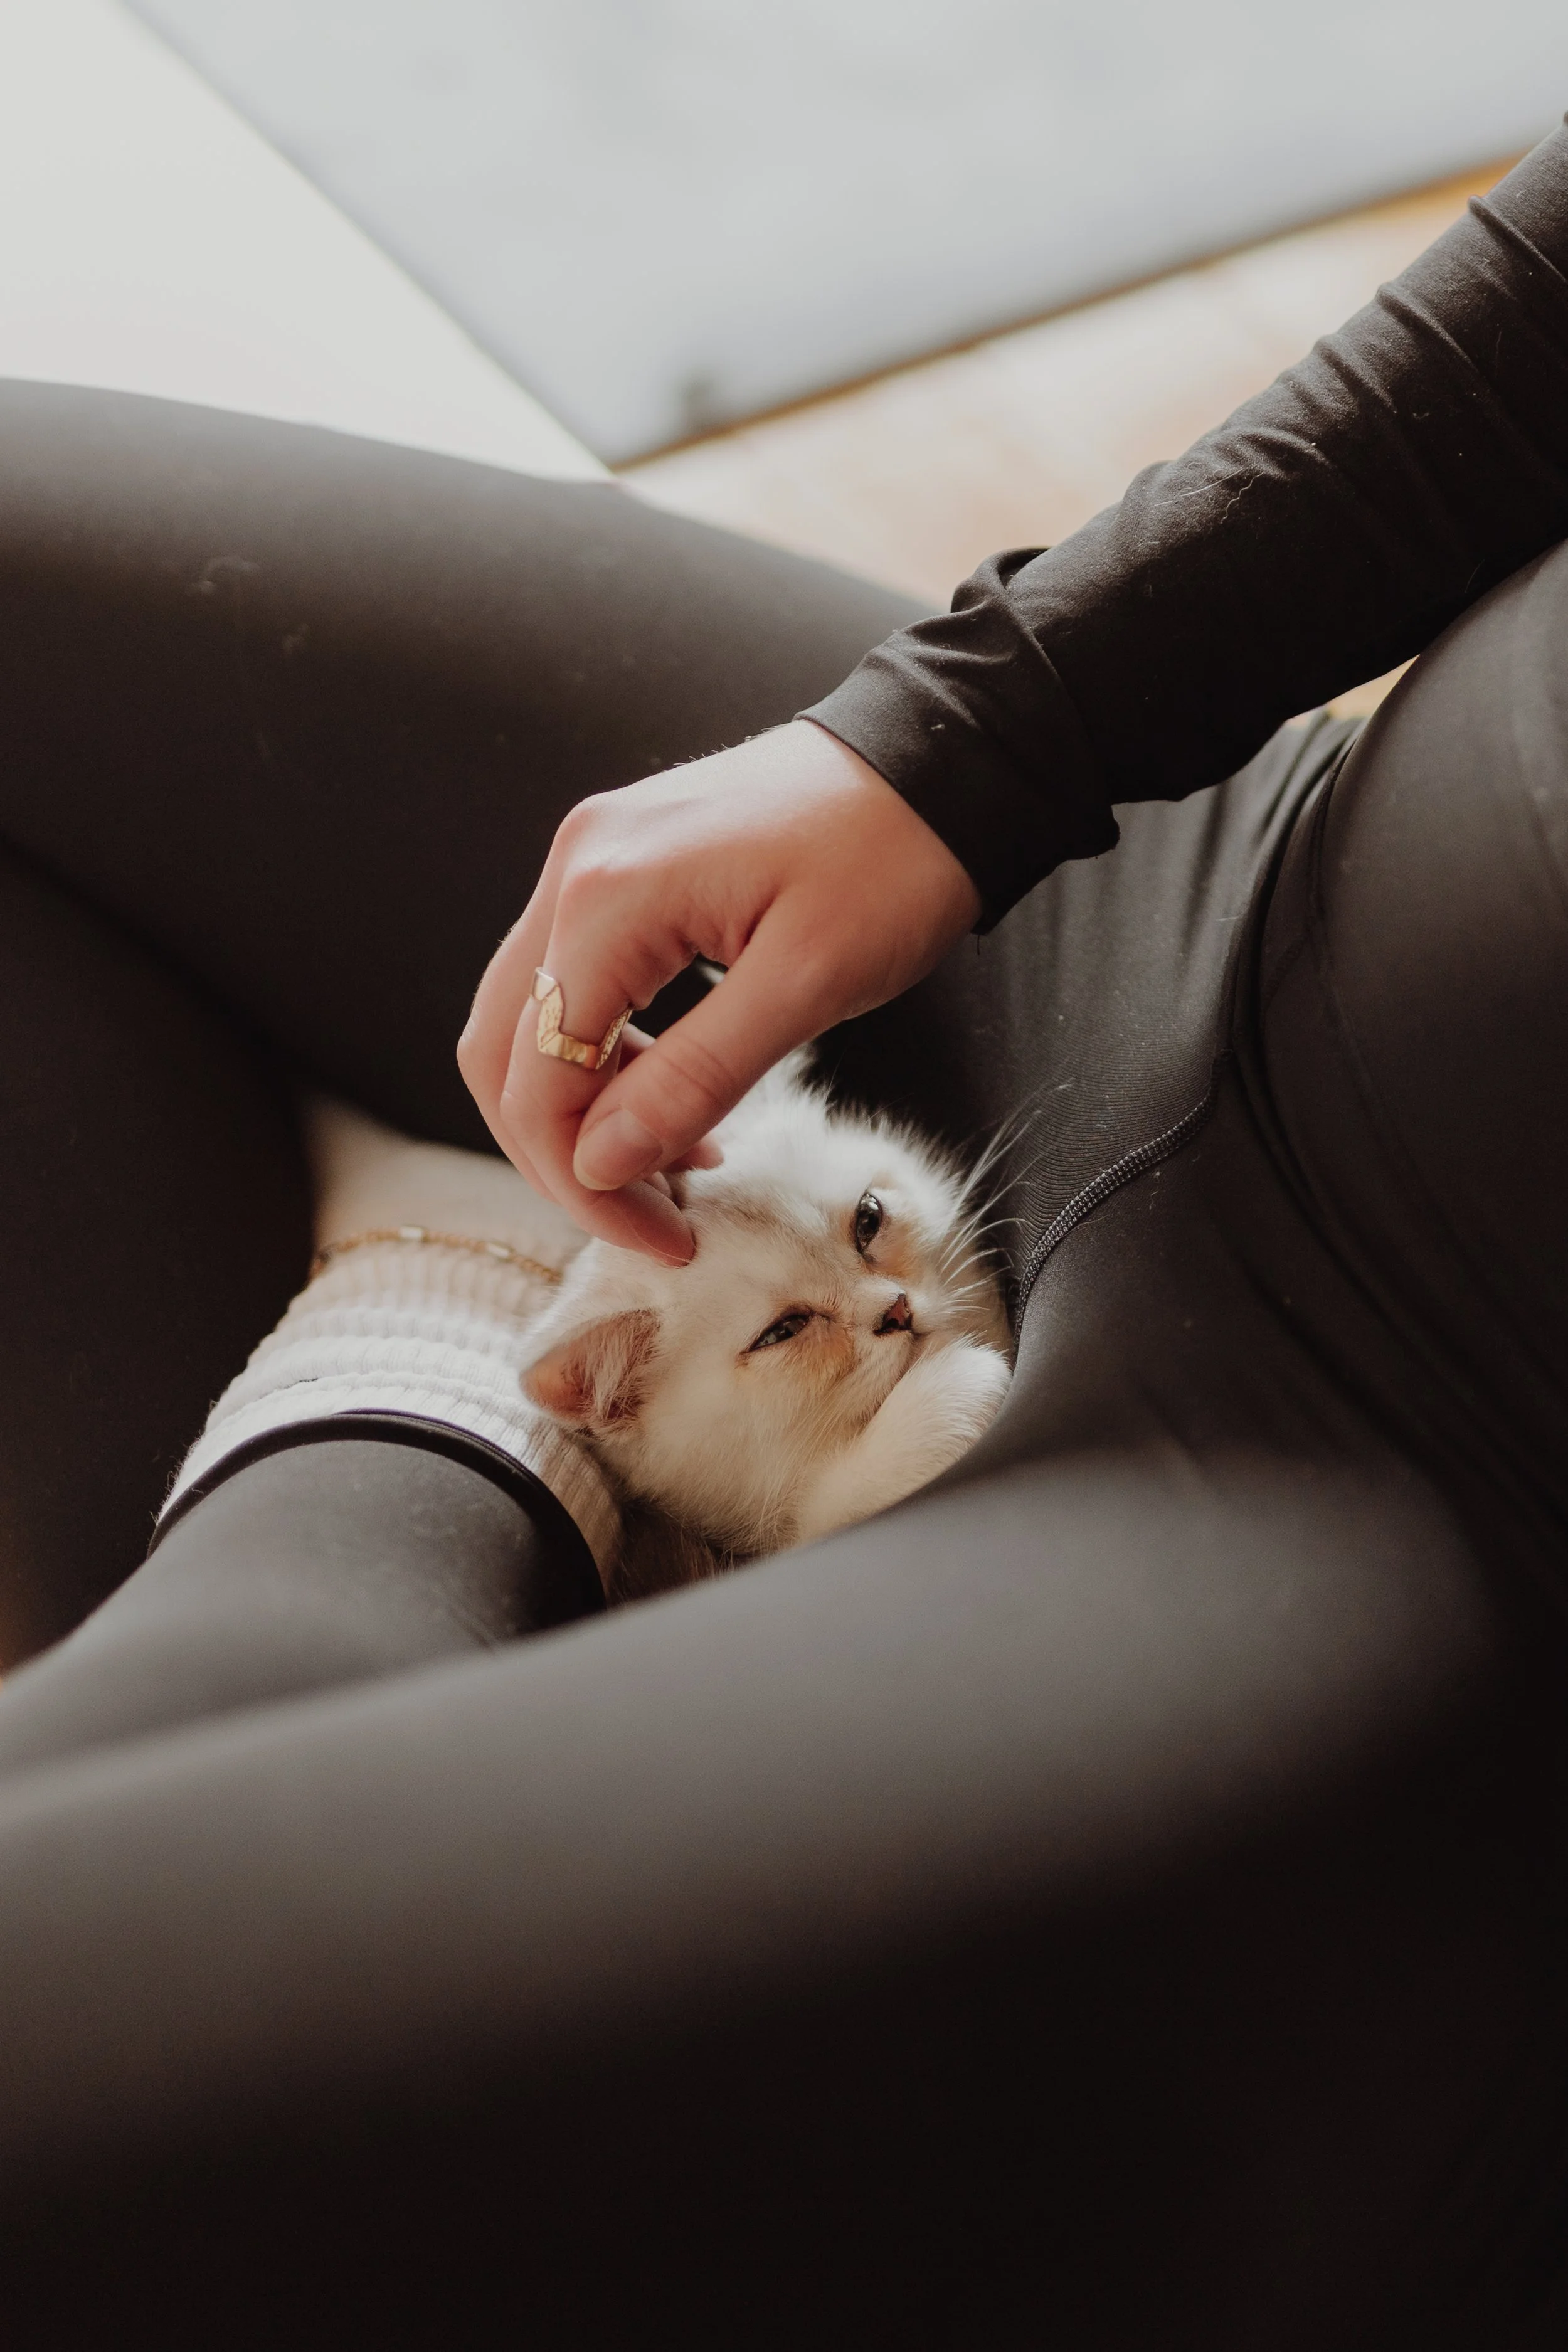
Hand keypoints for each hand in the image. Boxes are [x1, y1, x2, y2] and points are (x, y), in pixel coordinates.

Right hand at [457, 720, 980, 1262]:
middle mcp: (578, 869)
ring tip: (678, 1165)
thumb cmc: (894, 859)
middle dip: (565, 1156)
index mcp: (609, 896)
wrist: (941, 761)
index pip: (537, 1077)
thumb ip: (695, 1077)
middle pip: (506, 1052)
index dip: (582, 1181)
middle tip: (654, 1221)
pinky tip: (680, 1097)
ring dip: (586, 1109)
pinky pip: (579, 982)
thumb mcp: (808, 985)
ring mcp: (595, 861)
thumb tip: (601, 1164)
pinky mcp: (625, 867)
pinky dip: (610, 1056)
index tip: (661, 1239)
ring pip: (532, 1021)